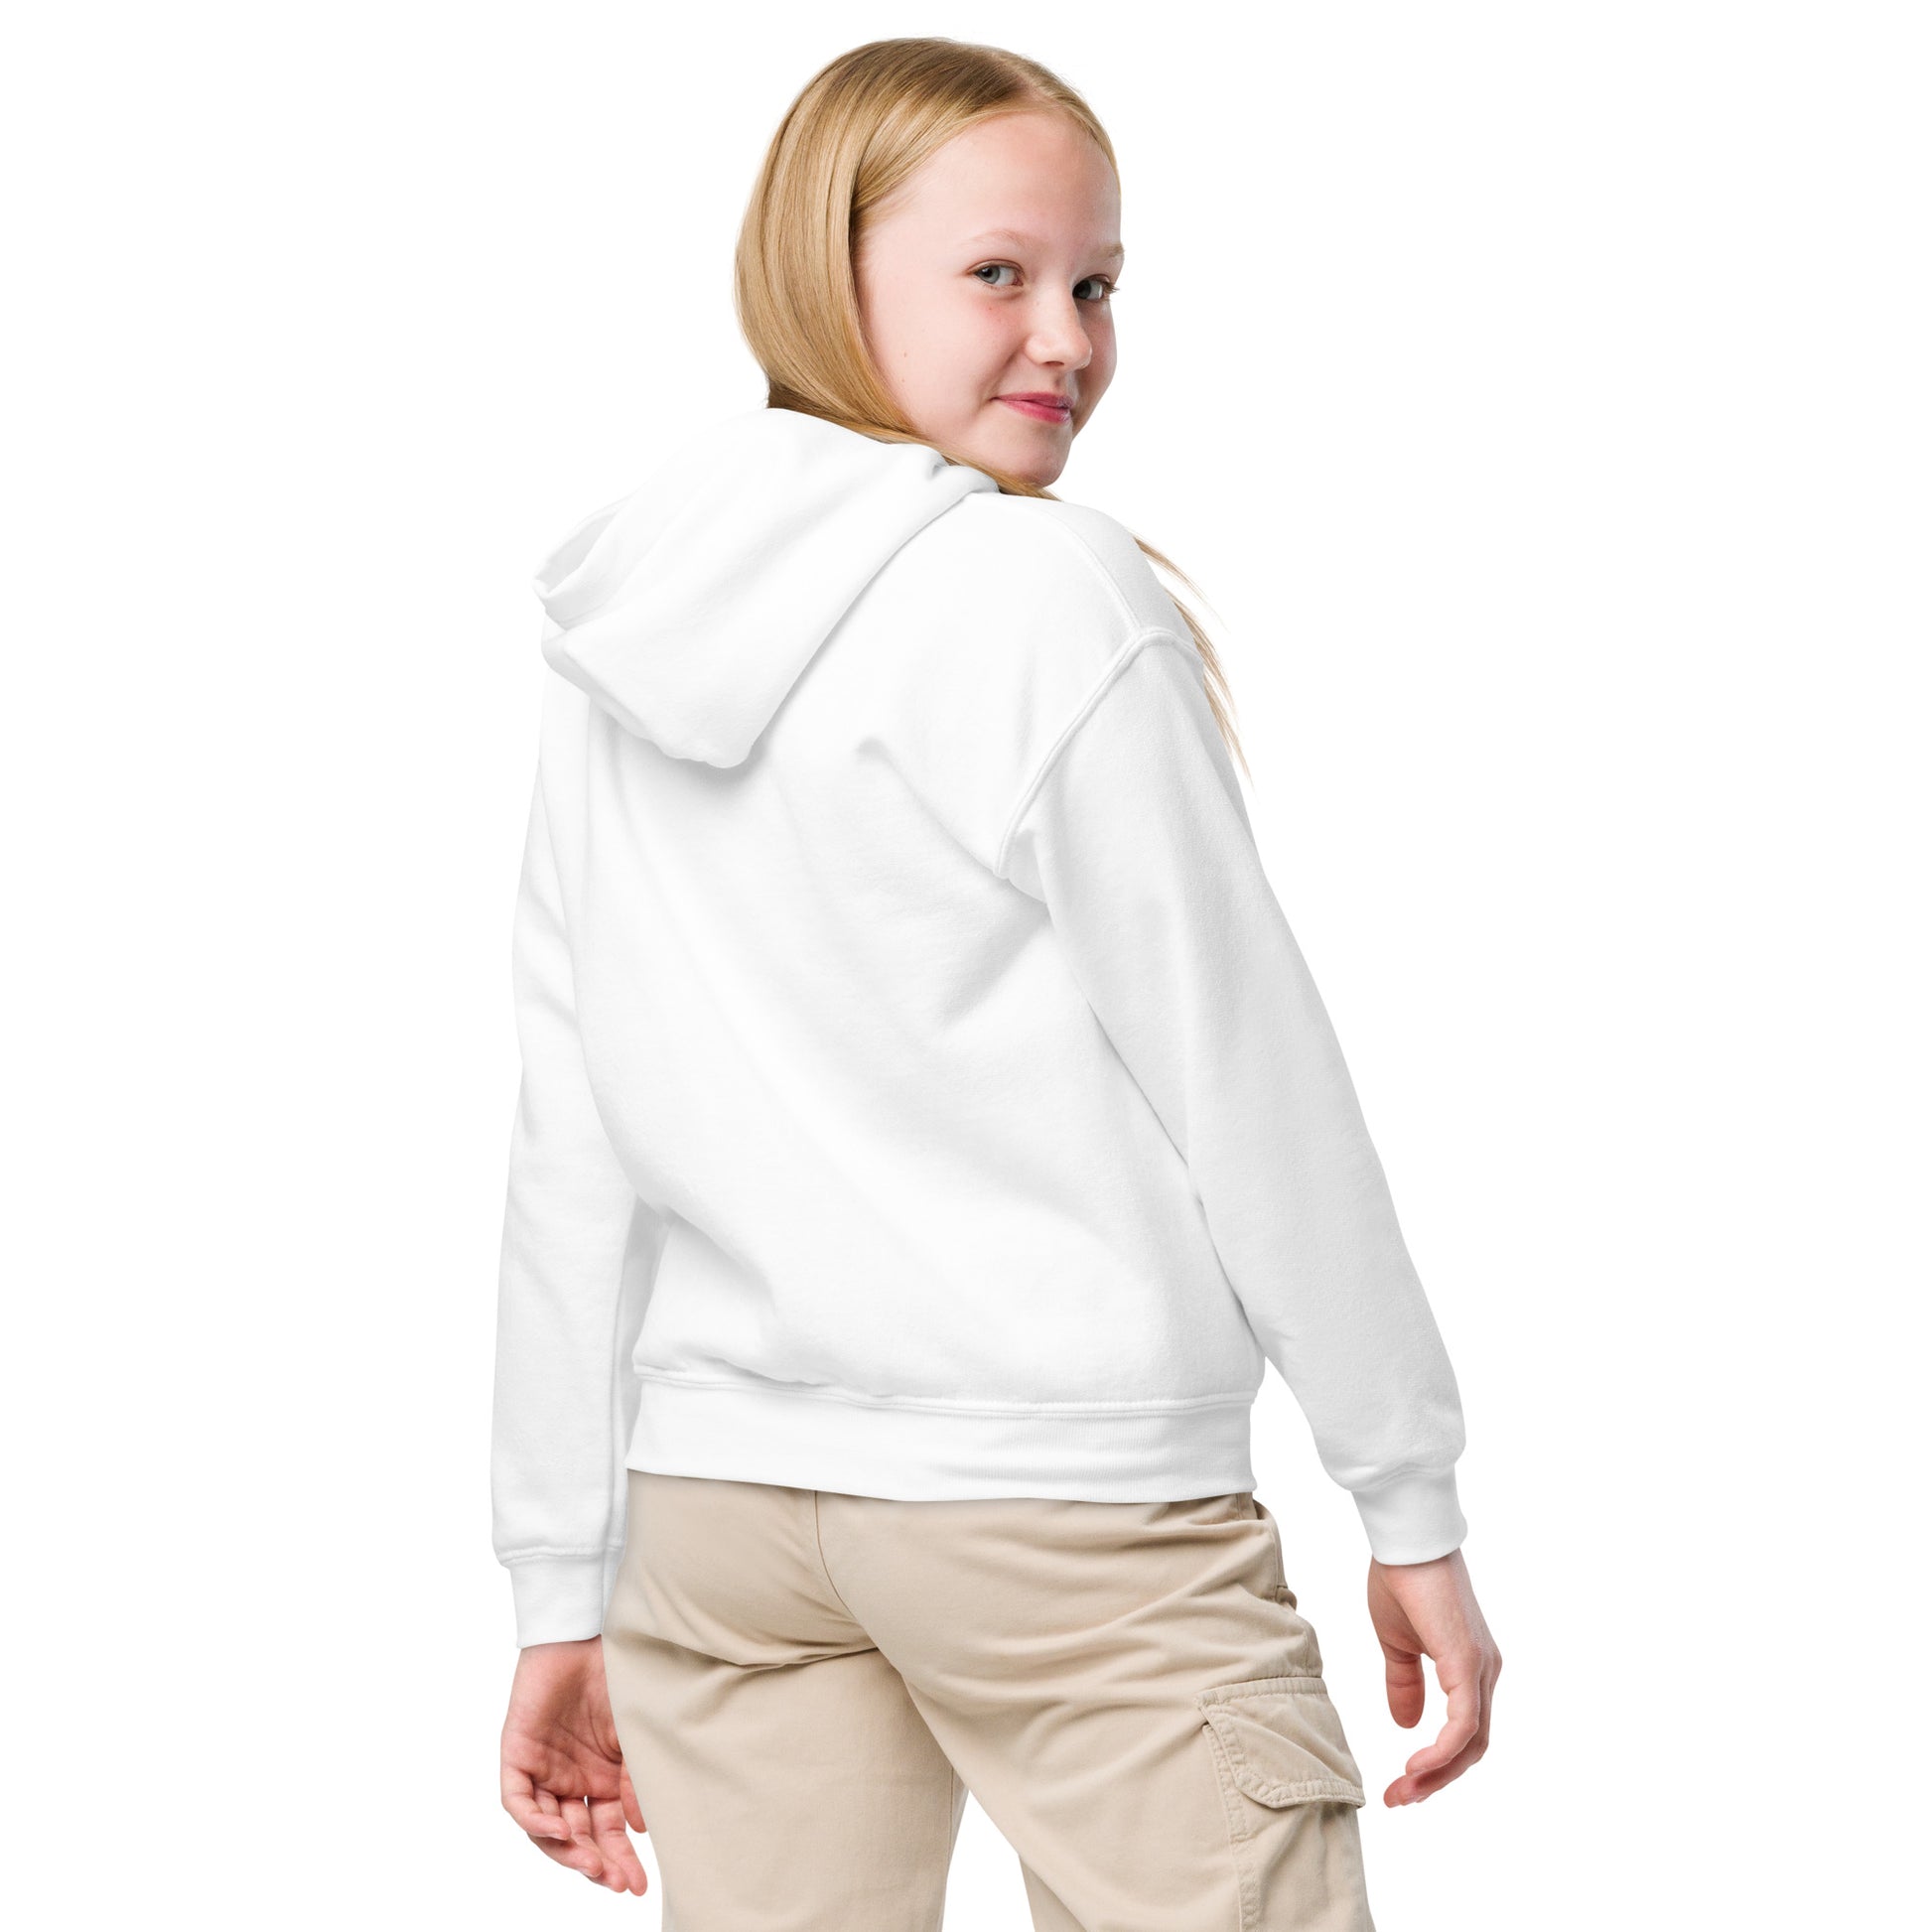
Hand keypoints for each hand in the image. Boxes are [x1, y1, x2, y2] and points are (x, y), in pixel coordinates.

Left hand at [500, 1636, 648, 1893]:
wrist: (589, 1633)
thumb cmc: (617, 1676)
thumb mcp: (634, 1736)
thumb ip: (634, 1782)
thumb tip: (639, 1830)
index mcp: (601, 1778)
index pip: (607, 1831)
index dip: (620, 1859)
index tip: (636, 1884)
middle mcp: (571, 1780)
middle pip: (578, 1836)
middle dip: (597, 1863)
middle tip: (617, 1882)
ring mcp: (543, 1770)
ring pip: (546, 1828)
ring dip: (567, 1849)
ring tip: (591, 1862)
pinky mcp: (517, 1755)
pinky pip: (519, 1801)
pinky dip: (534, 1820)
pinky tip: (559, 1830)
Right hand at [1365, 1546, 1500, 1805]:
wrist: (1405, 1540)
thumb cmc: (1402, 1580)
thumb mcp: (1397, 1642)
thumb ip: (1404, 1683)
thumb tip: (1407, 1726)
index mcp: (1470, 1668)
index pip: (1465, 1733)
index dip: (1437, 1764)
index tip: (1402, 1784)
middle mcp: (1485, 1672)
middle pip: (1472, 1747)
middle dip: (1436, 1780)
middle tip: (1399, 1799)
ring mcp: (1480, 1668)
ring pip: (1471, 1743)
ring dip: (1436, 1774)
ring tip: (1402, 1791)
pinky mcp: (1466, 1662)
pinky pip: (1463, 1723)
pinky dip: (1442, 1752)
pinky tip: (1415, 1764)